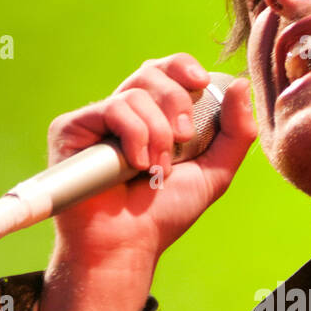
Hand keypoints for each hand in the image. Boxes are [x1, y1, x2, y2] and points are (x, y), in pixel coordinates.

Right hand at [46, 54, 255, 269]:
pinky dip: (135, 136)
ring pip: (137, 93)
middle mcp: (124, 113)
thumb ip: (235, 132)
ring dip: (158, 134)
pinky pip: (114, 108)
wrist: (128, 244)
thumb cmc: (164, 214)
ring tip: (156, 169)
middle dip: (178, 103)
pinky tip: (135, 165)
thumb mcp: (214, 172)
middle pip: (153, 72)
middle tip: (183, 140)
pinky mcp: (72, 127)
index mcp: (153, 116)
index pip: (167, 70)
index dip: (183, 66)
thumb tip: (239, 83)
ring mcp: (97, 120)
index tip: (201, 82)